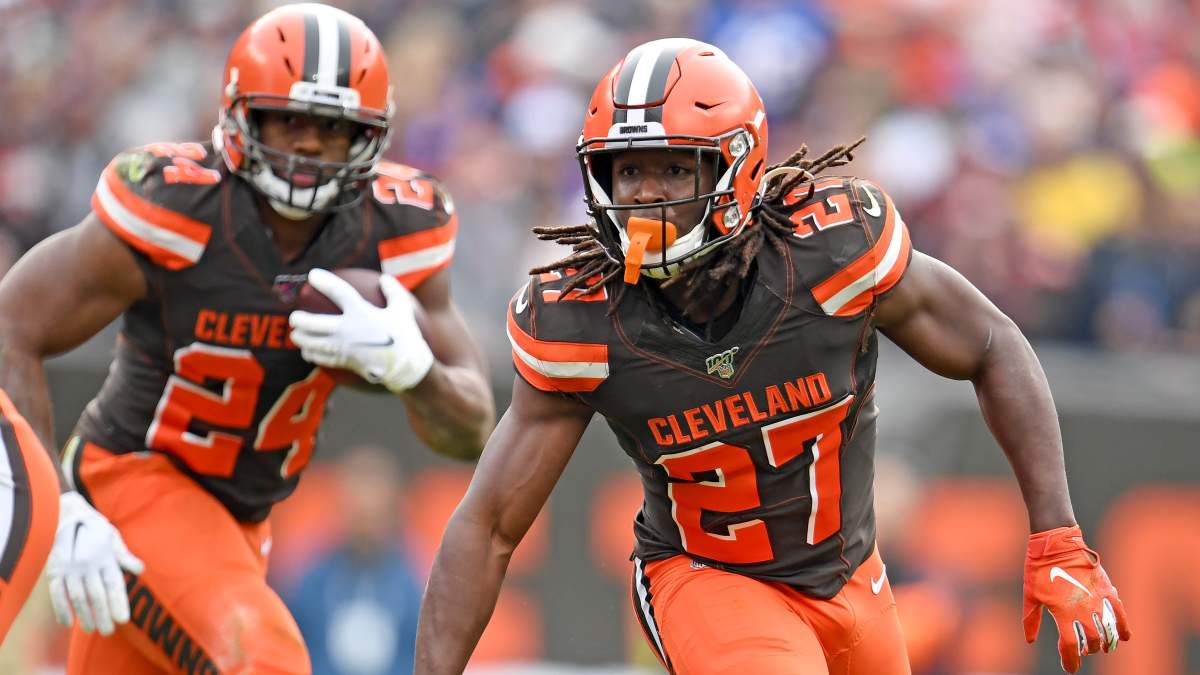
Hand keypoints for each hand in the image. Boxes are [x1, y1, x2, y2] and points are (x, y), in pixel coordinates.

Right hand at [46, 491, 143, 634]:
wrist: (69, 514)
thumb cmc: (96, 528)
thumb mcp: (113, 537)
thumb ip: (124, 556)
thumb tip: (140, 569)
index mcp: (106, 558)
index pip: (114, 585)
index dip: (119, 603)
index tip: (123, 620)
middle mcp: (89, 564)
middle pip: (96, 596)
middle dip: (102, 615)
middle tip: (107, 631)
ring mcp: (70, 568)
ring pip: (78, 597)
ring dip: (84, 615)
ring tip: (91, 629)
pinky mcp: (55, 570)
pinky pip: (57, 592)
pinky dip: (62, 608)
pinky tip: (68, 622)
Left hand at [289, 268, 433, 391]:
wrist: (406, 367)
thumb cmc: (406, 336)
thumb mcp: (403, 309)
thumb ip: (393, 291)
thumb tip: (384, 278)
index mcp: (361, 313)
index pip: (338, 292)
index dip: (324, 282)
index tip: (312, 275)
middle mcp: (348, 330)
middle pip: (313, 323)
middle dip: (299, 319)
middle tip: (295, 317)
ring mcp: (344, 347)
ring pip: (312, 343)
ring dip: (300, 338)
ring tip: (295, 334)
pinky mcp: (344, 361)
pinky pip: (321, 358)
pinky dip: (311, 354)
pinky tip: (307, 352)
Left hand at [1022, 525, 1130, 671]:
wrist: (1056, 542)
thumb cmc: (1039, 568)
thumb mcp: (1030, 594)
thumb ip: (1031, 619)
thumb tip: (1029, 640)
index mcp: (1062, 612)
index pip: (1070, 645)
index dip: (1070, 660)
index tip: (1070, 668)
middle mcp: (1082, 609)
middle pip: (1092, 640)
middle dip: (1088, 650)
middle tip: (1083, 650)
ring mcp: (1097, 599)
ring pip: (1107, 630)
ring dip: (1105, 642)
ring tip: (1101, 647)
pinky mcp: (1106, 589)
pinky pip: (1119, 612)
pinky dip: (1124, 626)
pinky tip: (1125, 637)